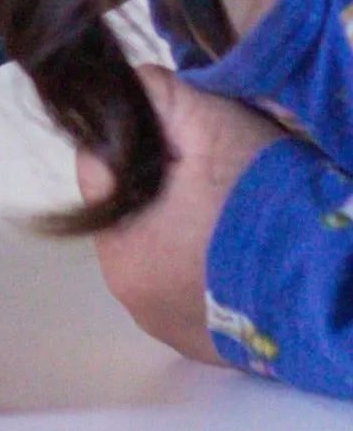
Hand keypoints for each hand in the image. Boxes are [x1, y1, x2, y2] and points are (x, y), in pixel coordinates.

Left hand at [77, 64, 283, 361]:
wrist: (345, 286)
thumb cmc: (269, 201)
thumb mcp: (211, 122)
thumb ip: (156, 93)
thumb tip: (130, 83)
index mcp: (120, 249)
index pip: (103, 170)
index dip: (140, 142)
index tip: (183, 140)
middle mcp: (135, 299)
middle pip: (133, 212)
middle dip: (164, 185)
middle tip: (218, 175)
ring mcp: (173, 328)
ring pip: (164, 250)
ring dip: (190, 227)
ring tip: (237, 213)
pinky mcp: (211, 347)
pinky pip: (196, 289)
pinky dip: (214, 265)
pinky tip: (247, 249)